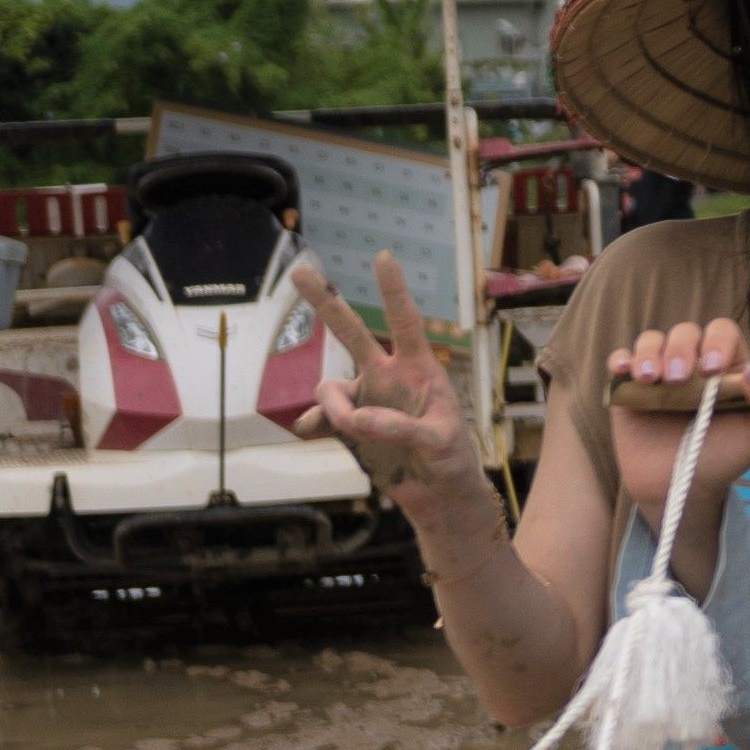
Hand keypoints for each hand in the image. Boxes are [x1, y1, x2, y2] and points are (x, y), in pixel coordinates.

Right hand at [295, 253, 476, 495]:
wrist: (437, 493)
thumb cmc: (452, 458)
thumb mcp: (440, 441)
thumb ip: (402, 428)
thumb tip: (358, 419)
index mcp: (418, 370)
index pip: (405, 322)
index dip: (393, 291)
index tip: (383, 256)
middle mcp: (387, 377)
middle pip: (351, 332)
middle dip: (325, 302)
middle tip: (298, 270)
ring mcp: (364, 400)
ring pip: (329, 387)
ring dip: (333, 407)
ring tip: (351, 428)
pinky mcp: (348, 427)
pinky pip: (319, 418)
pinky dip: (313, 423)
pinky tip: (309, 432)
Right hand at [602, 319, 749, 530]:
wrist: (682, 487)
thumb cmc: (726, 456)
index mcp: (727, 366)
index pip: (723, 333)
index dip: (718, 342)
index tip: (712, 369)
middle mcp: (693, 363)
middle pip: (685, 332)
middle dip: (681, 349)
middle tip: (678, 380)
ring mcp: (660, 373)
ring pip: (651, 340)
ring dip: (649, 353)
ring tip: (650, 379)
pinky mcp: (629, 388)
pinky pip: (620, 360)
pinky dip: (620, 360)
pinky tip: (625, 372)